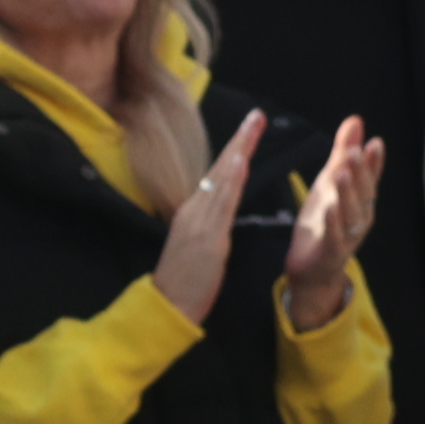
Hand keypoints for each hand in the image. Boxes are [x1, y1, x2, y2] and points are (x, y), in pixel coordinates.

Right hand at [157, 113, 267, 324]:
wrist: (167, 307)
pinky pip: (222, 204)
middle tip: (257, 115)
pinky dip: (231, 180)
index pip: (216, 174)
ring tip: (253, 127)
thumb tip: (223, 211)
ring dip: (239, 150)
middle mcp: (194, 211)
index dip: (233, 151)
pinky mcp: (206, 237)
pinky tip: (240, 161)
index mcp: (193, 212)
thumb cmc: (183, 282)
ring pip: (222, 179)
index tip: (248, 130)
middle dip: (240, 140)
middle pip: (220, 168)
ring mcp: (200, 222)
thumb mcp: (197, 246)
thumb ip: (209, 225)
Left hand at [277, 121, 385, 333]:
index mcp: (361, 199)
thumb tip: (356, 120)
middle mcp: (360, 216)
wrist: (312, 268)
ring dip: (347, 193)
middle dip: (360, 173)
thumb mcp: (330, 183)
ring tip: (341, 174)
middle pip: (363, 193)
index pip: (371, 176)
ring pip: (351, 213)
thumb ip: (342, 153)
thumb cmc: (324, 221)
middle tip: (353, 152)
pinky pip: (335, 236)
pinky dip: (333, 222)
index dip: (374, 161)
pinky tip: (329, 207)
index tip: (375, 143)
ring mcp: (348, 236)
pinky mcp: (331, 252)